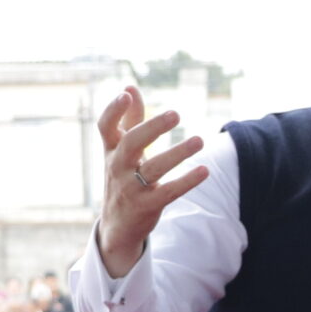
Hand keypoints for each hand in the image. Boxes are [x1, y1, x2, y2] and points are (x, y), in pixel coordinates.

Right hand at [91, 88, 209, 277]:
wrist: (117, 224)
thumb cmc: (123, 177)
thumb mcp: (121, 150)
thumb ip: (129, 119)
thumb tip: (130, 87)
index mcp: (112, 150)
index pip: (105, 127)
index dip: (113, 111)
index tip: (125, 95)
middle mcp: (118, 167)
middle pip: (131, 143)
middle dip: (152, 128)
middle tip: (176, 114)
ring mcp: (131, 188)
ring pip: (154, 168)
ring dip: (177, 154)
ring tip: (200, 140)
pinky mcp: (147, 206)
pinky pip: (169, 192)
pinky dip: (187, 181)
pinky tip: (204, 170)